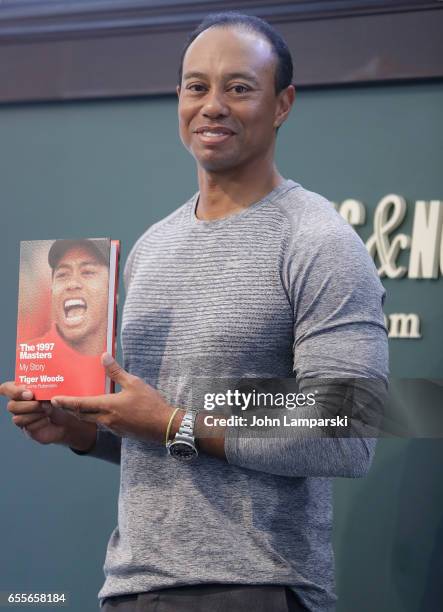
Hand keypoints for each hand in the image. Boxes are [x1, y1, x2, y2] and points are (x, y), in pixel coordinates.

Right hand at [0, 381, 80, 445]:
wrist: (66, 419)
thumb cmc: (58, 401)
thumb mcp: (54, 392)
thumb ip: (47, 390)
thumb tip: (44, 395)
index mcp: (21, 390)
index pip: (6, 388)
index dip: (14, 391)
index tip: (30, 394)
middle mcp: (18, 404)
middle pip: (11, 406)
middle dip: (29, 405)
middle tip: (44, 403)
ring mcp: (21, 418)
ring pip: (17, 419)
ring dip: (35, 414)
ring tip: (48, 410)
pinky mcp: (28, 429)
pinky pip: (28, 428)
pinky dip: (40, 422)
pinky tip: (48, 419)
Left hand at [51, 353, 176, 443]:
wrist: (164, 426)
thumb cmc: (150, 403)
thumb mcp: (134, 383)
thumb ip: (116, 371)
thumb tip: (104, 356)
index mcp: (108, 406)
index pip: (80, 404)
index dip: (66, 402)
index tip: (54, 400)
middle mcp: (106, 419)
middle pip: (81, 415)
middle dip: (70, 408)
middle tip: (59, 403)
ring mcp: (112, 427)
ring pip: (91, 420)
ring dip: (82, 413)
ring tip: (76, 404)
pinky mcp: (119, 431)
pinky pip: (102, 423)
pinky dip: (95, 416)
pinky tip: (99, 410)